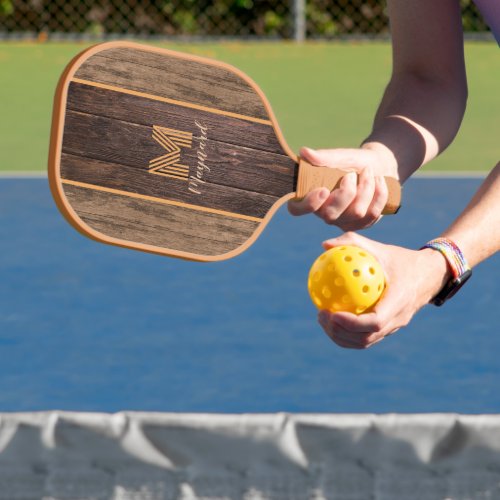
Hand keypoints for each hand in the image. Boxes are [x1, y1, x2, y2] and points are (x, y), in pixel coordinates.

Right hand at [288, 145, 397, 230]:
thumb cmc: (353, 162)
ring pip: (356, 213)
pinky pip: (372, 214)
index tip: (323, 190)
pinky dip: (378, 193)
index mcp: (311, 196)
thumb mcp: (340, 157)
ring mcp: (343, 221)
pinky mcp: (362, 224)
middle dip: (347, 192)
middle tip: (352, 174)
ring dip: (366, 188)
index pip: (297, 209)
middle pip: (330, 215)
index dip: (308, 204)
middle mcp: (324, 213)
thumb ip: (323, 157)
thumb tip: (304, 152)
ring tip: (368, 172)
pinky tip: (378, 181)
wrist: (379, 166)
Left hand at [316, 232, 449, 348]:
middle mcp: (398, 319)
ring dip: (341, 336)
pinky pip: (366, 337)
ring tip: (322, 319)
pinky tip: (331, 318)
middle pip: (366, 338)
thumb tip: (324, 245)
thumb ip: (353, 243)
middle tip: (321, 315)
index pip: (375, 322)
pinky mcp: (389, 329)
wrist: (429, 275)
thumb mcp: (380, 248)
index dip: (352, 323)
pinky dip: (347, 333)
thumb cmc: (401, 259)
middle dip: (340, 332)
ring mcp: (394, 327)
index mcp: (399, 301)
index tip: (332, 313)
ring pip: (365, 342)